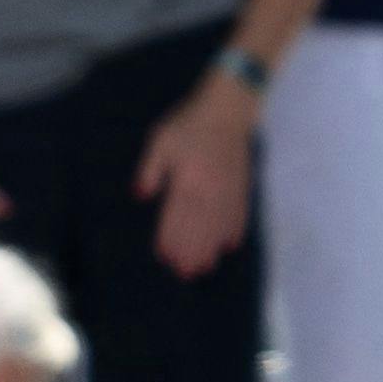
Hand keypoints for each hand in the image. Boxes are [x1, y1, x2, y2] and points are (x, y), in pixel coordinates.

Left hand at [133, 75, 259, 279]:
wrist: (228, 108)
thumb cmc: (189, 124)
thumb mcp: (161, 140)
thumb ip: (150, 169)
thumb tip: (140, 196)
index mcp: (187, 179)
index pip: (177, 216)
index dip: (171, 239)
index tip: (165, 257)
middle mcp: (209, 189)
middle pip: (199, 227)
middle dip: (190, 252)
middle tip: (184, 274)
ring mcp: (228, 189)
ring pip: (219, 226)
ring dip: (211, 249)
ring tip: (205, 268)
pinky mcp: (242, 185)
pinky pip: (239, 213)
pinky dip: (235, 231)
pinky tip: (230, 246)